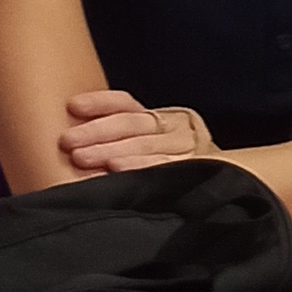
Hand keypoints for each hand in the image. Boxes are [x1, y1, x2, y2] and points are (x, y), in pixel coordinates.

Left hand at [56, 89, 204, 175]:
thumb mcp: (149, 147)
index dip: (99, 102)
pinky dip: (139, 166)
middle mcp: (178, 127)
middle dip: (97, 131)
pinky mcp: (196, 169)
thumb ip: (121, 138)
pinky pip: (163, 166)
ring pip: (145, 144)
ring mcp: (189, 148)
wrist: (223, 189)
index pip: (126, 103)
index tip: (72, 106)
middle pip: (133, 123)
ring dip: (111, 150)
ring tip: (83, 157)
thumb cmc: (169, 169)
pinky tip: (117, 169)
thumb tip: (72, 133)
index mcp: (163, 116)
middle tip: (68, 141)